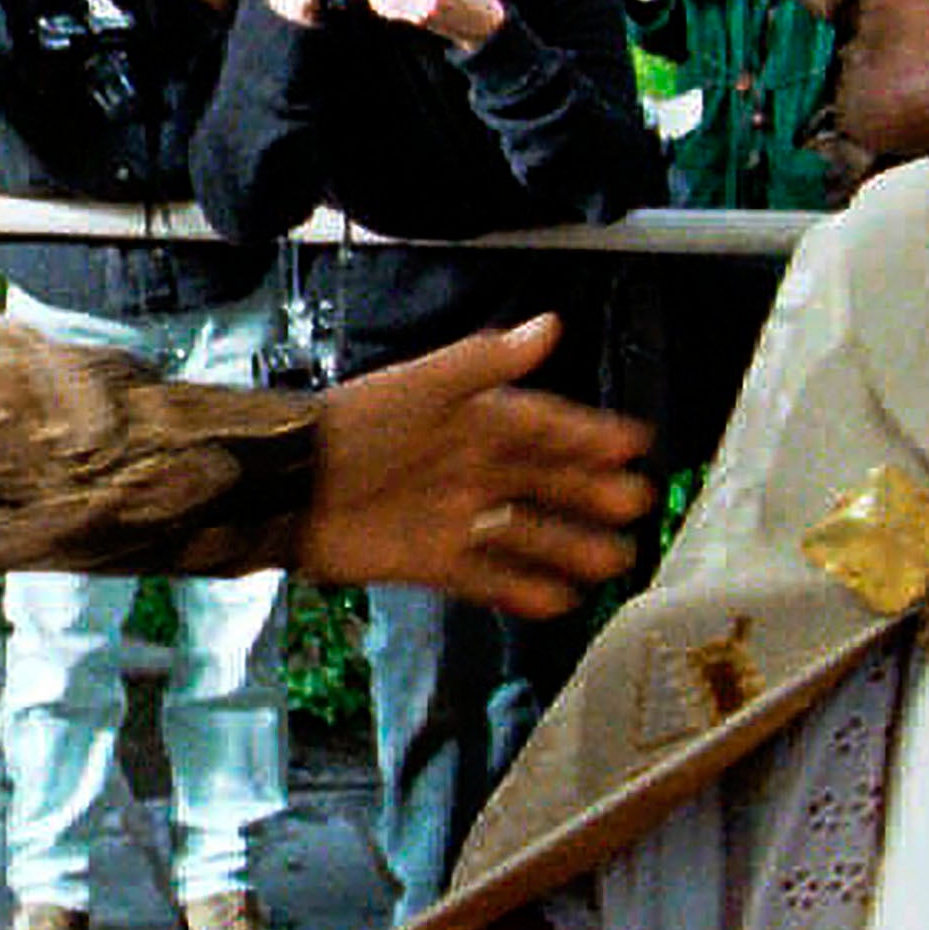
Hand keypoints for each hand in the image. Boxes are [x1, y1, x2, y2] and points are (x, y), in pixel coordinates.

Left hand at [302, 315, 646, 616]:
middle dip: (590, 492)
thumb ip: (485, 363)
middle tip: (639, 506)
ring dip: (568, 545)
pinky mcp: (432, 560)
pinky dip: (520, 589)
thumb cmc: (357, 425)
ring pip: (524, 533)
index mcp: (471, 419)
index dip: (588, 435)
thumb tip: (550, 326)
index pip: (543, 425)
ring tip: (614, 561)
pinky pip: (486, 577)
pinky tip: (559, 603)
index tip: (636, 444)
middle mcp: (471, 468)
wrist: (289, 485)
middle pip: (544, 482)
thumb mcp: (423, 387)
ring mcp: (454, 517)